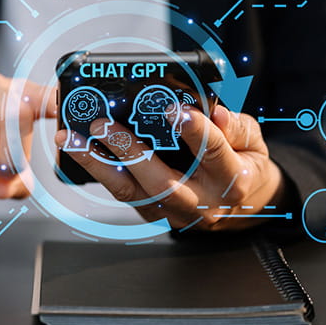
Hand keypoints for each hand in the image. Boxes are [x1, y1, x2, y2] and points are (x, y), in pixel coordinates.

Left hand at [55, 104, 285, 230]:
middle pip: (160, 182)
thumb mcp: (253, 141)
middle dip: (128, 151)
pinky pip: (122, 193)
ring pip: (130, 192)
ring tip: (71, 139)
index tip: (175, 111)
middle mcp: (201, 203)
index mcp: (232, 180)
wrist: (243, 205)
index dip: (195, 133)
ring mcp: (173, 213)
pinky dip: (98, 170)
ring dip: (96, 164)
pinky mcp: (153, 213)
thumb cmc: (244, 164)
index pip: (214, 154)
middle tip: (103, 124)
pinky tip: (79, 149)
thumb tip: (216, 114)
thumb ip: (237, 126)